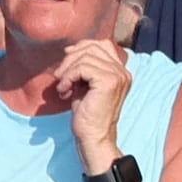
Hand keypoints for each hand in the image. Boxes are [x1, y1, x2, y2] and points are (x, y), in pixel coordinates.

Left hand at [53, 40, 130, 172]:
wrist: (94, 137)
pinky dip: (69, 77)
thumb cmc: (88, 115)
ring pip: (86, 57)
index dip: (82, 47)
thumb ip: (84, 67)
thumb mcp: (86, 84)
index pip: (102, 45)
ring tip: (62, 86)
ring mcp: (118, 76)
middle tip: (59, 75)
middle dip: (71, 58)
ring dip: (68, 69)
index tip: (66, 59)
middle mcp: (122, 71)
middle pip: (93, 47)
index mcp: (120, 71)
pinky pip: (83, 67)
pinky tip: (65, 91)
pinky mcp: (108, 81)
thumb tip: (71, 49)